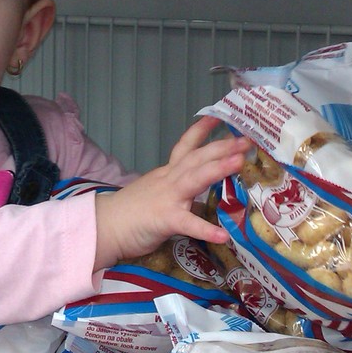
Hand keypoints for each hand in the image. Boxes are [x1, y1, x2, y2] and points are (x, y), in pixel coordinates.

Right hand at [93, 116, 248, 269]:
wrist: (104, 226)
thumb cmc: (130, 212)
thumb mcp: (157, 192)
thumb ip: (178, 189)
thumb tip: (200, 192)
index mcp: (168, 173)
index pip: (186, 147)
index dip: (203, 131)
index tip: (219, 117)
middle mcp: (169, 179)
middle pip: (198, 157)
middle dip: (223, 147)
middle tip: (247, 140)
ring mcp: (167, 198)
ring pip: (195, 178)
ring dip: (218, 169)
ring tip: (240, 163)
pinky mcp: (164, 219)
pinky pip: (187, 224)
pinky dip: (205, 229)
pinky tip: (223, 235)